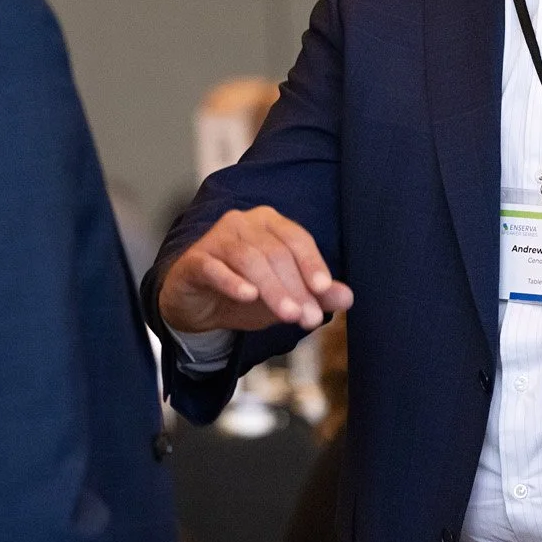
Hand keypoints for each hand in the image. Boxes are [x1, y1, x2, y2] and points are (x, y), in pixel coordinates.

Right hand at [159, 206, 352, 333]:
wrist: (197, 306)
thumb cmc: (244, 293)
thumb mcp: (285, 296)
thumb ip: (316, 295)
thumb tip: (347, 298)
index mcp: (270, 223)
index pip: (297, 239)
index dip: (312, 264)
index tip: (324, 290)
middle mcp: (243, 223)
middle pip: (276, 252)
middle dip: (295, 287)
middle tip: (307, 318)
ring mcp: (216, 239)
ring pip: (250, 259)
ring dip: (272, 289)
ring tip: (288, 315)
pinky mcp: (194, 260)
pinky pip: (214, 267)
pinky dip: (233, 281)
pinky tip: (248, 296)